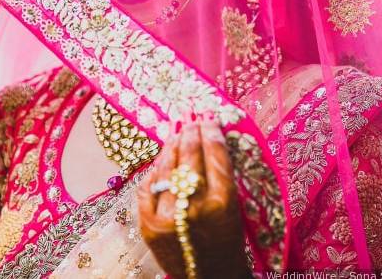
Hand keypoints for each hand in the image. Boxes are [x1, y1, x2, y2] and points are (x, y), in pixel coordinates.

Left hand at [137, 114, 248, 277]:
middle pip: (189, 158)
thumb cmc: (226, 241)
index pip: (215, 156)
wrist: (209, 277)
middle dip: (190, 134)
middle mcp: (194, 208)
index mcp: (223, 203)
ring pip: (166, 169)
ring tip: (175, 134)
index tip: (208, 118)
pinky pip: (147, 187)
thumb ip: (220, 177)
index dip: (211, 132)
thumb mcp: (234, 209)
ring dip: (171, 148)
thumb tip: (205, 137)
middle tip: (190, 120)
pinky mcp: (147, 224)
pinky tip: (161, 161)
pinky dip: (154, 172)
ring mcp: (168, 216)